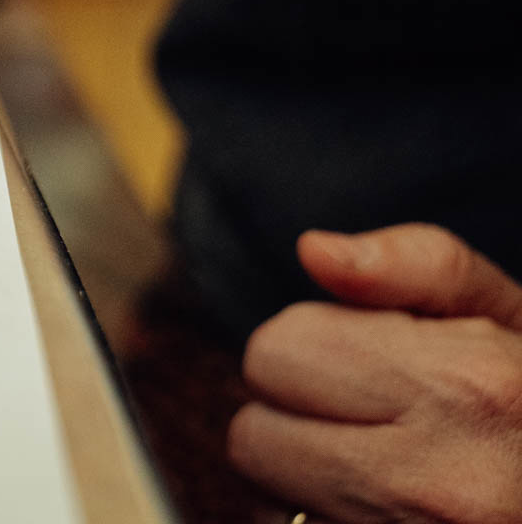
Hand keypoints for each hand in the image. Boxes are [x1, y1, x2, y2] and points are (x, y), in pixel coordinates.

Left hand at [230, 225, 521, 522]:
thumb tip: (316, 250)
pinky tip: (390, 509)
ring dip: (310, 480)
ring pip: (271, 501)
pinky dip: (330, 519)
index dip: (313, 350)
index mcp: (466, 388)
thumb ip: (420, 265)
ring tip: (388, 470)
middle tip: (375, 423)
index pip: (278, 353)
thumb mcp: (513, 316)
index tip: (370, 366)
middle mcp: (441, 481)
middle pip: (253, 438)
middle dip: (299, 421)